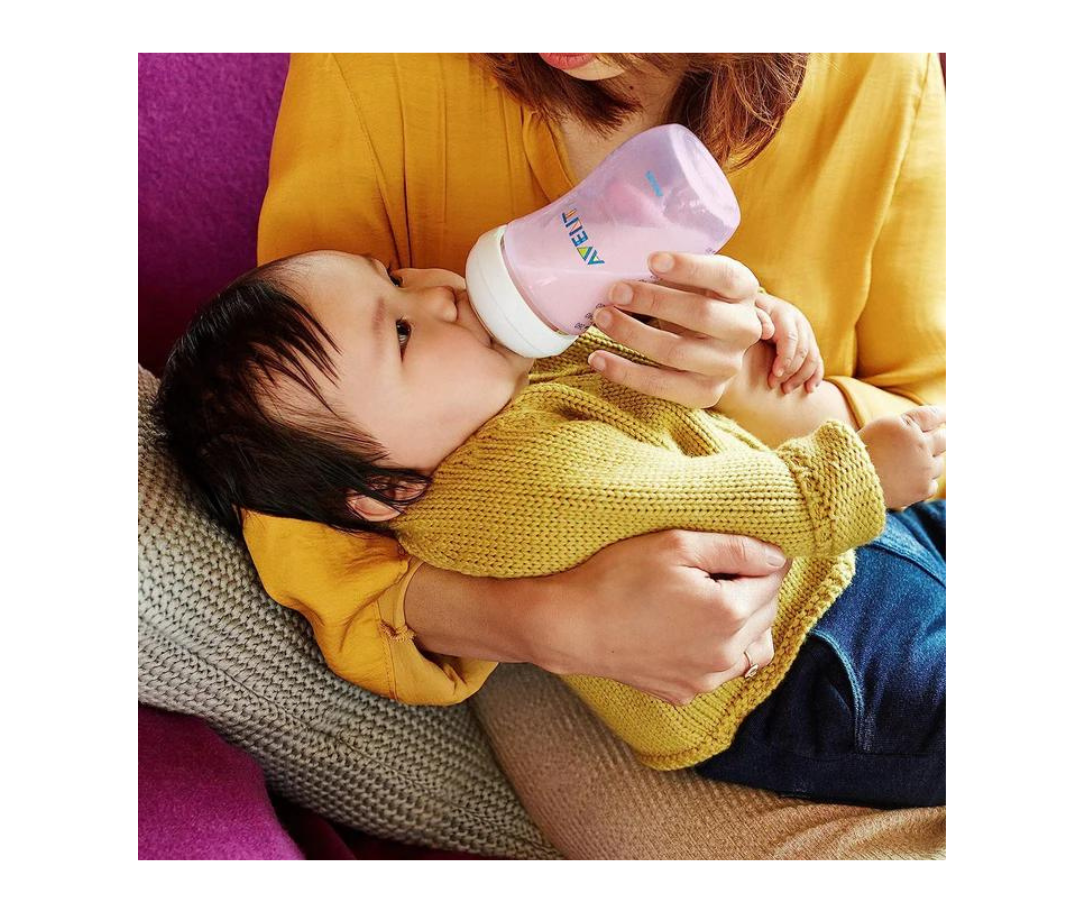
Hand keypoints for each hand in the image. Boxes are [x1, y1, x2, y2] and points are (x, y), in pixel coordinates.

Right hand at [536, 530, 789, 705]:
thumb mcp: (676, 545)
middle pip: (767, 613)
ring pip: (751, 648)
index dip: (757, 559)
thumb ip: (735, 548)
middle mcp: (726, 654)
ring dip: (742, 624)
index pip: (773, 580)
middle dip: (751, 589)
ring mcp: (706, 679)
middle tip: (713, 571)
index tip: (730, 551)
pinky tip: (685, 630)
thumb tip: (778, 557)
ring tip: (707, 603)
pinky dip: (716, 649)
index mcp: (729, 613)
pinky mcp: (685, 693)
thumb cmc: (617, 577)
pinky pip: (720, 670)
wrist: (571, 626)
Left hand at [587, 252, 763, 408]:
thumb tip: (621, 268)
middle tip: (615, 291)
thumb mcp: (694, 280)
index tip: (651, 260)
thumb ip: (670, 272)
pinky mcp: (706, 393)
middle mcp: (744, 329)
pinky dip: (624, 372)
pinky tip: (598, 358)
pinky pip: (661, 385)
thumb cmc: (695, 301)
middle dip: (652, 302)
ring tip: (602, 317)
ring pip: (676, 353)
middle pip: (700, 314)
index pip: (724, 276)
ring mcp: (727, 365)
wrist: (715, 348)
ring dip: (632, 334)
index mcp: (743, 290)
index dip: (689, 267)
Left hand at [755, 290, 824, 393]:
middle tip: (774, 385)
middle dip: (790, 371)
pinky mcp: (809, 341)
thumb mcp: (748, 311)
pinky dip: (815, 375)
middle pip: (802, 350)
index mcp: (784, 314)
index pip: (791, 339)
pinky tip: (810, 389)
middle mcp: (799, 322)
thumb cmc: (748, 313)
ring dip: (802, 376)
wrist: (757, 307)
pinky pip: (817, 359)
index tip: (774, 375)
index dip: (785, 358)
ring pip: (812, 357)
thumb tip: (769, 331)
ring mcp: (806, 332)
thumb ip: (756, 318)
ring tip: (786, 390)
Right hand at [858, 406, 945, 508]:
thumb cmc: (858, 453)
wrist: (847, 483)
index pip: (933, 416)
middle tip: (937, 440)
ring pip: (940, 463)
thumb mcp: (880, 428)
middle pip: (944, 439)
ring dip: (929, 462)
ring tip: (908, 465)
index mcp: (907, 425)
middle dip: (941, 438)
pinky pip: (932, 483)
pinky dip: (923, 481)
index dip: (942, 415)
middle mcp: (920, 445)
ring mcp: (924, 468)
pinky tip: (907, 481)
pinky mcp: (923, 488)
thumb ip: (907, 423)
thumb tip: (937, 421)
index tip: (947, 416)